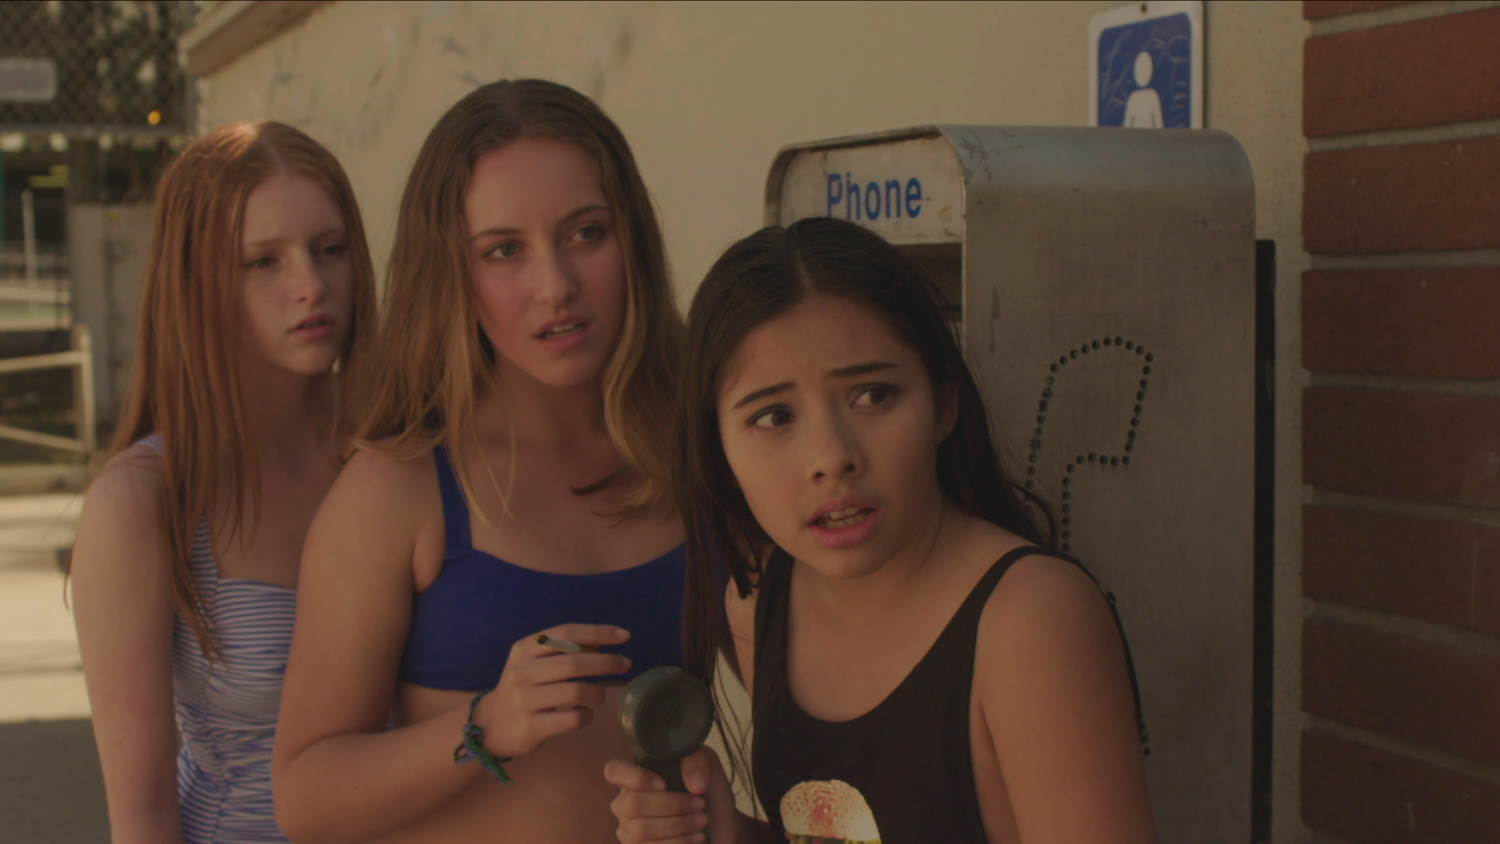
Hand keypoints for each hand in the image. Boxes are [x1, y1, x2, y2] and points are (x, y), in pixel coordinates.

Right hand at [474, 624, 631, 757]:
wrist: (490, 725)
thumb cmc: (523, 688)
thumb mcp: (536, 662)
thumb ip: (565, 650)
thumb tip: (603, 641)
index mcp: (524, 649)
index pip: (566, 633)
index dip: (598, 632)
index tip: (624, 636)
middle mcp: (522, 671)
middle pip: (574, 663)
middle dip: (607, 662)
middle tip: (625, 665)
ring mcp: (525, 700)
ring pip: (575, 692)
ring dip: (597, 692)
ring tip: (600, 696)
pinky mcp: (530, 727)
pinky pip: (571, 720)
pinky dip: (587, 716)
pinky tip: (585, 714)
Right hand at [606, 747, 736, 843]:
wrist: (720, 828)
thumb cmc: (709, 795)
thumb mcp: (708, 766)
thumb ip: (698, 761)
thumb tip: (694, 785)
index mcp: (636, 780)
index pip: (614, 771)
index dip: (636, 777)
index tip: (664, 783)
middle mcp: (626, 806)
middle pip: (632, 804)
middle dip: (672, 804)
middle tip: (700, 803)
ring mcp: (630, 833)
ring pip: (640, 830)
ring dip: (678, 825)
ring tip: (702, 821)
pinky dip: (679, 843)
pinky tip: (697, 837)